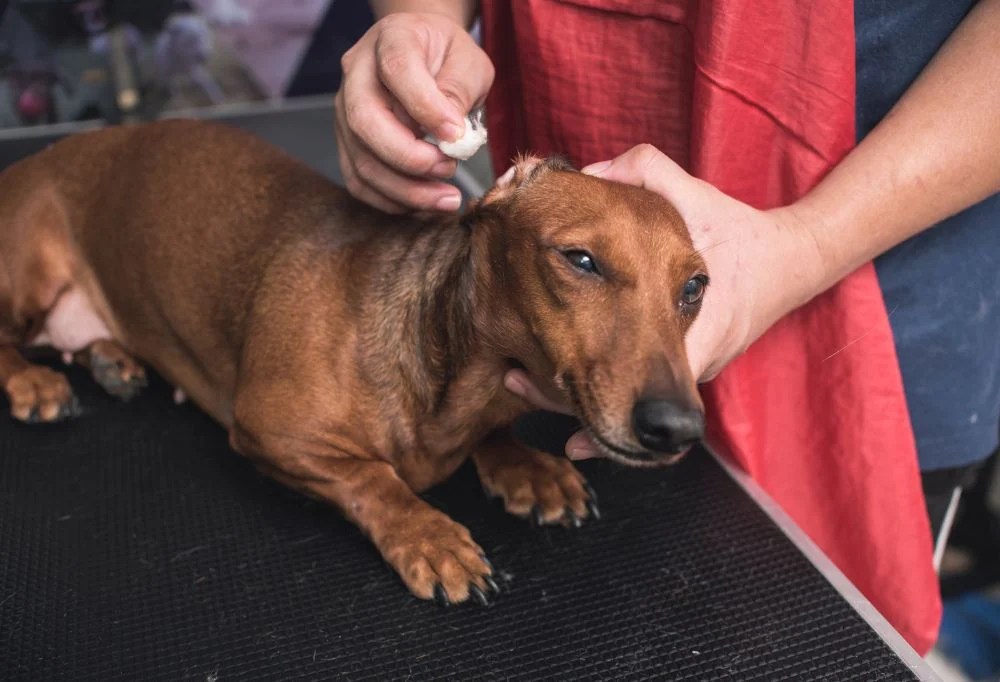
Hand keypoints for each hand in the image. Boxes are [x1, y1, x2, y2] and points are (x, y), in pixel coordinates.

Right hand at [334, 12, 494, 212]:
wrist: (424, 58)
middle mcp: (357, 73)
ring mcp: (345, 110)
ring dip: (406, 190)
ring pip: (361, 160)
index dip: (426, 107)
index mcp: (391, 38)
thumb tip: (451, 135)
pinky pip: (360, 182)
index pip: (397, 70)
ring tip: (447, 199)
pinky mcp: (348, 143)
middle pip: (365, 121)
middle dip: (410, 158)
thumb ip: (459, 91)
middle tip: (449, 170)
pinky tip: (424, 205)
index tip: (456, 135)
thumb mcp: (468, 62)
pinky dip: (392, 201)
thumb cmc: (448, 58)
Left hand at [506, 144, 825, 457]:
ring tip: (523, 376)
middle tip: (517, 379)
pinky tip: (558, 375)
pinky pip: (638, 384)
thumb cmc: (740, 231)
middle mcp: (694, 362)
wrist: (792, 260)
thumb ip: (647, 174)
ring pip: (628, 397)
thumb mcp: (696, 198)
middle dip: (569, 400)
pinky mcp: (686, 364)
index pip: (641, 383)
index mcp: (699, 332)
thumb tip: (591, 169)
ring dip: (578, 395)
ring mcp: (691, 368)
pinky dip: (600, 385)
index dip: (590, 394)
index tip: (543, 380)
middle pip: (626, 401)